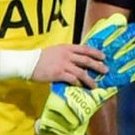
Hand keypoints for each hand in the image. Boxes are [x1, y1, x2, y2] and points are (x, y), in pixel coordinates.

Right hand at [35, 15, 134, 134]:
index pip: (85, 49)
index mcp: (67, 48)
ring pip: (81, 72)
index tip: (104, 57)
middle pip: (86, 60)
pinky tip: (81, 87)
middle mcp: (67, 55)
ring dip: (90, 79)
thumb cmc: (42, 57)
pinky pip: (72, 79)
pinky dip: (78, 83)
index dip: (96, 53)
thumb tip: (78, 59)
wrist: (29, 62)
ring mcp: (63, 65)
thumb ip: (67, 53)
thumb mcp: (56, 50)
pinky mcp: (58, 74)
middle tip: (106, 70)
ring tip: (95, 85)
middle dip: (98, 66)